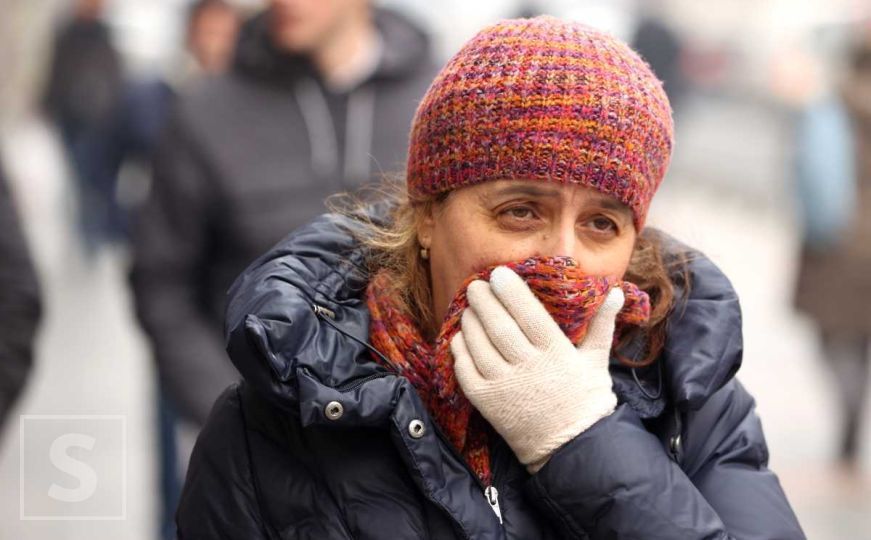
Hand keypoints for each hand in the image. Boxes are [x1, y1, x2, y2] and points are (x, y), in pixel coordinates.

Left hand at [451, 266, 622, 471]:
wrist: (572, 446)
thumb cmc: (586, 399)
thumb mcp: (597, 360)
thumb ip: (602, 324)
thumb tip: (614, 293)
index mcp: (555, 352)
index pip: (528, 314)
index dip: (510, 291)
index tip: (497, 274)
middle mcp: (528, 367)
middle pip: (499, 326)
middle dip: (483, 301)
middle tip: (475, 285)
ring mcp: (505, 385)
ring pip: (479, 345)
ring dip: (470, 322)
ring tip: (469, 307)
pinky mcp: (487, 402)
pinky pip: (466, 371)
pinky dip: (460, 351)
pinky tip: (460, 337)